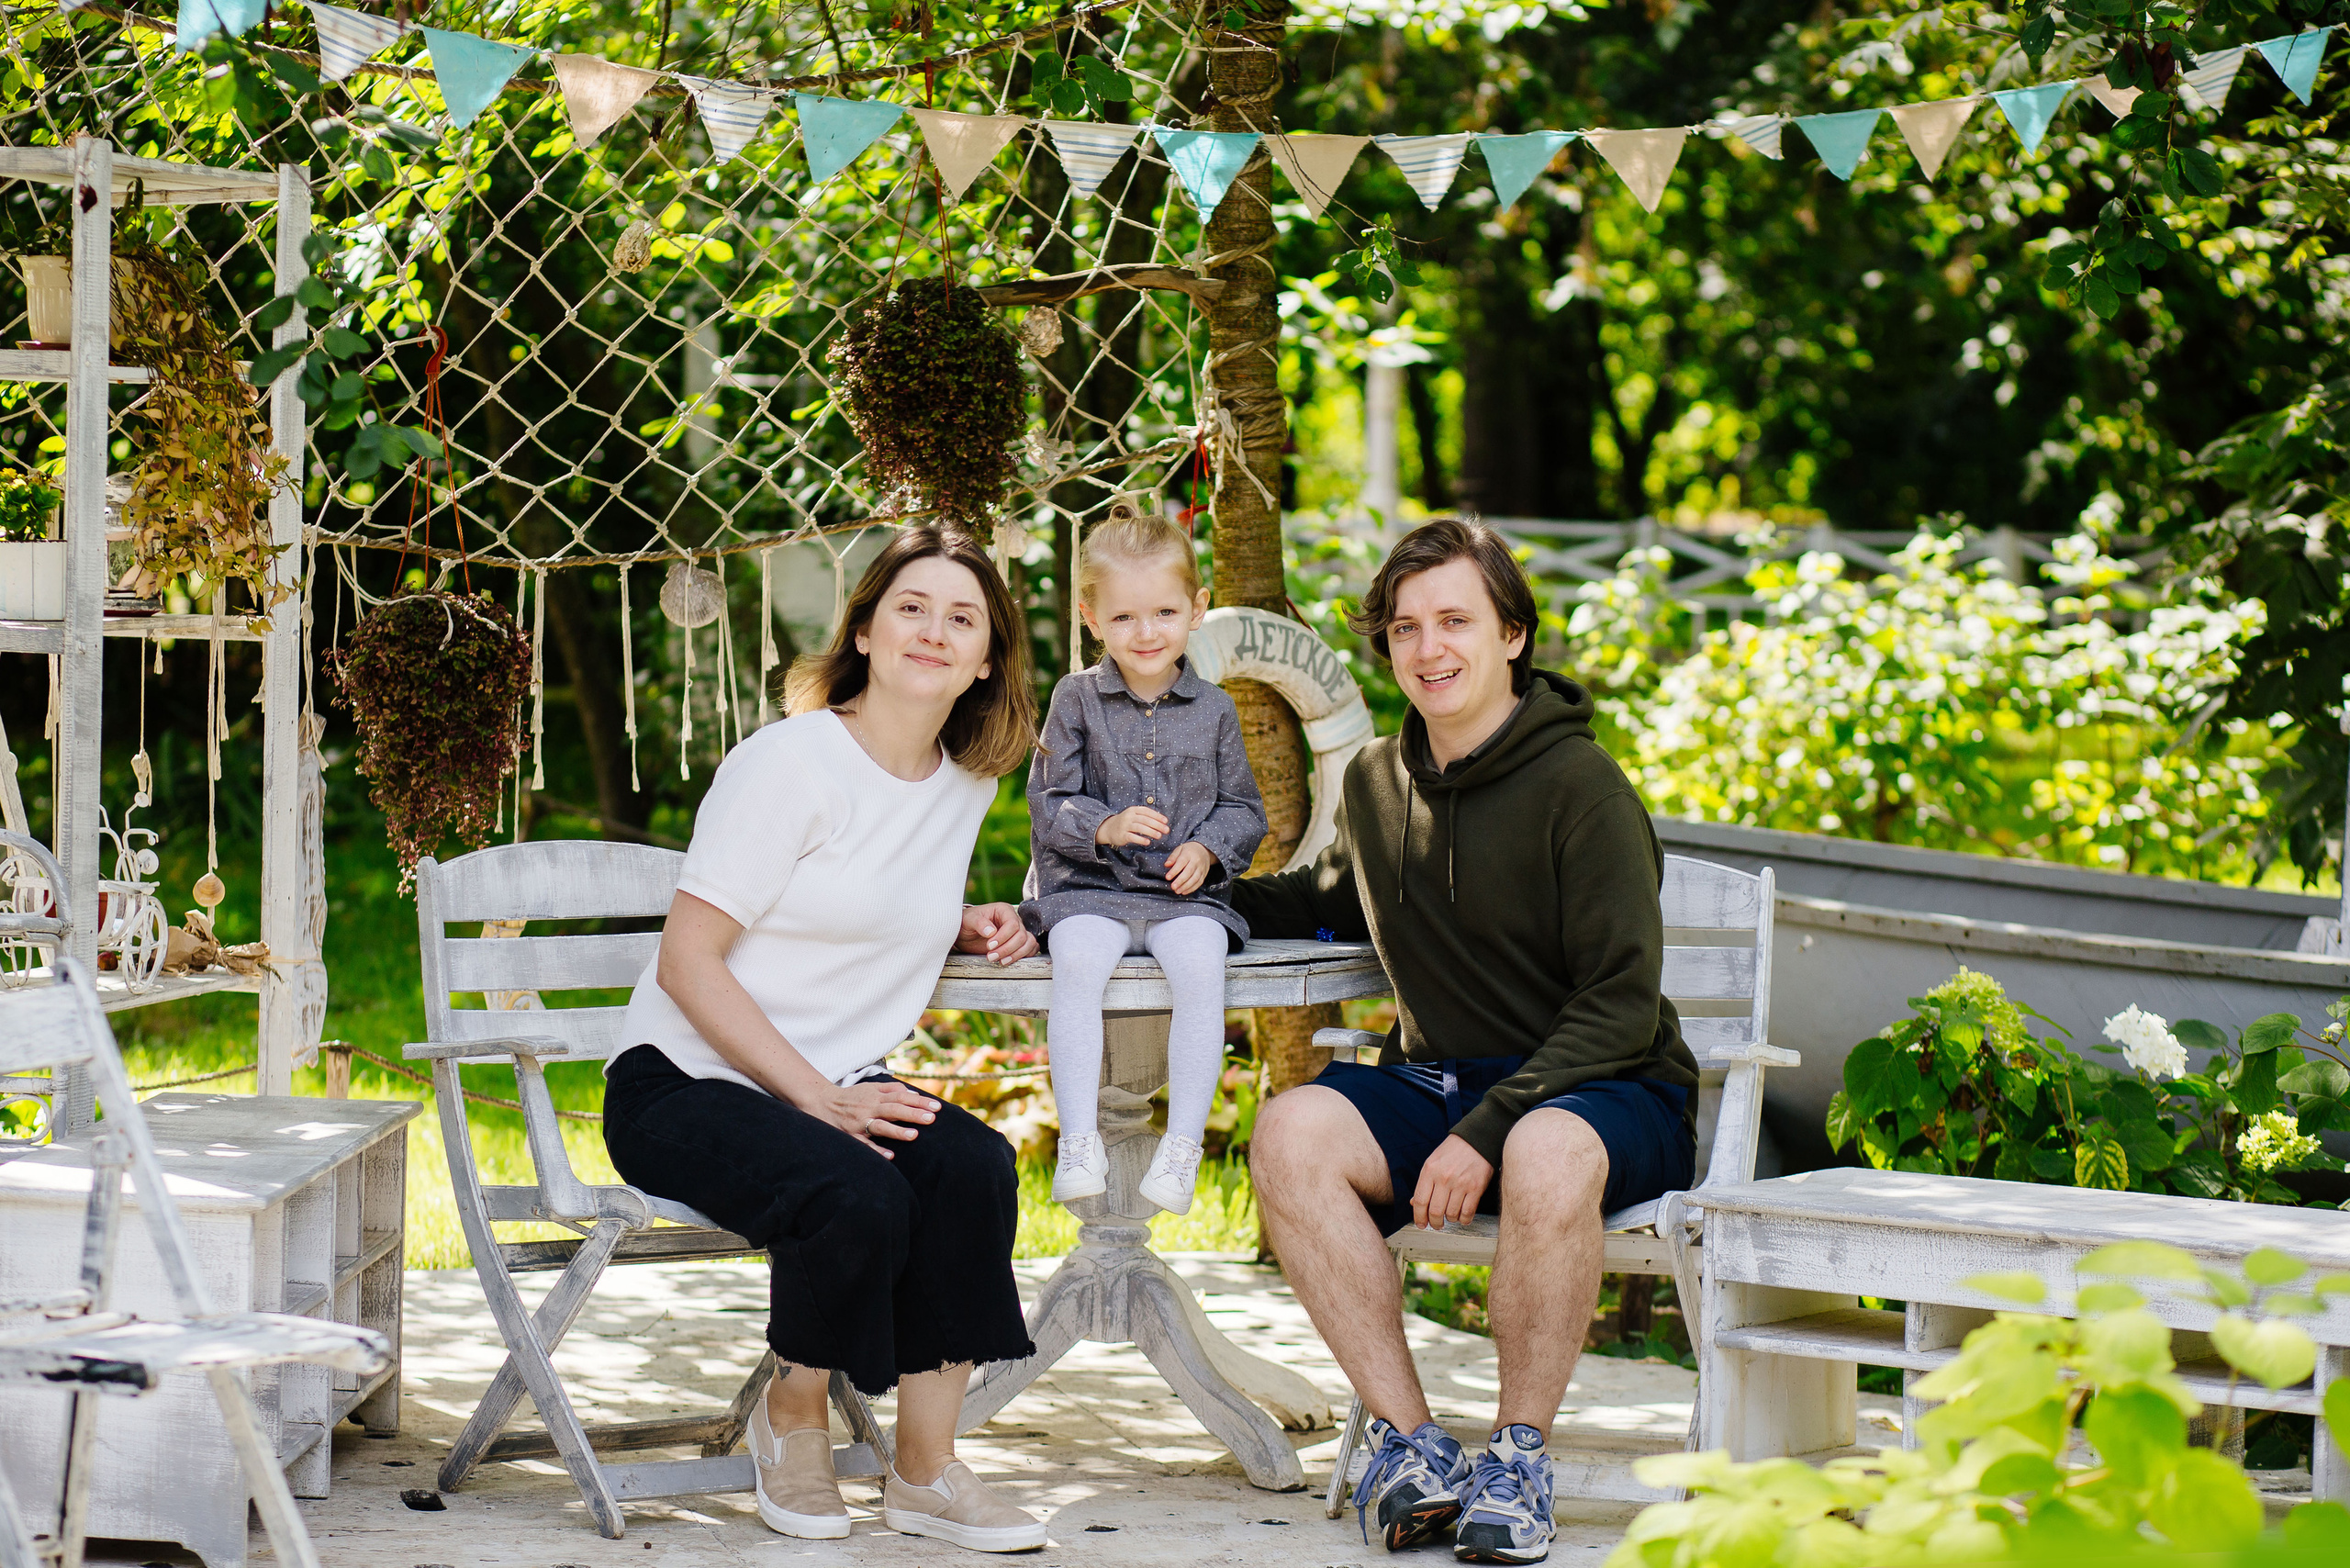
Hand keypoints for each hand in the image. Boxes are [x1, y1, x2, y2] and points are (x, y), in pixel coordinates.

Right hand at [816, 1079, 938, 1157]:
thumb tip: (913, 1094)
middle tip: (932, 1119)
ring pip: (880, 1126)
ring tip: (914, 1135)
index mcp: (876, 1096)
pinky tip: (890, 1155)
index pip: (901, 1097)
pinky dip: (876, 1150)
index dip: (919, 1102)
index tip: (937, 1107)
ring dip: (897, 1131)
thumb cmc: (850, 1097)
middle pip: (894, 1109)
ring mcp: (859, 1122)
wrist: (819, 1102)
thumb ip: (891, 1089)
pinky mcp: (850, 1135)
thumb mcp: (870, 1088)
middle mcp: (869, 1108)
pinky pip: (864, 1144)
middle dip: (913, 1114)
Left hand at [956, 902, 1036, 963]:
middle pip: (1021, 935)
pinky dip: (1024, 955)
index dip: (1003, 937)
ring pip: (1028, 943)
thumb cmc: (967, 923)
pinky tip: (1010, 960)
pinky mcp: (1018, 943)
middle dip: (1007, 949)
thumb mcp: (969, 920)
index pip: (1013, 924)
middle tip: (991, 957)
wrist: (965, 933)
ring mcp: (1018, 932)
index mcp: (1004, 910)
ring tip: (1001, 961)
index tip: (989, 946)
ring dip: (1016, 954)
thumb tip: (991, 932)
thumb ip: (979, 923)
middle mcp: (1014, 920)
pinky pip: (1031, 948)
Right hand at [1097, 805, 1169, 846]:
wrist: (1108, 828)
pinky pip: (1132, 837)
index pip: (1147, 812)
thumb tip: (1162, 821)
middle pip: (1145, 820)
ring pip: (1140, 828)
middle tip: (1166, 830)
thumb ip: (1145, 817)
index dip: (1157, 816)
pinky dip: (1141, 839)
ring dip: (1151, 832)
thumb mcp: (1134, 815)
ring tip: (1159, 836)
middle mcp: (1129, 816)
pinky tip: (1148, 842)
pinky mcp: (1122, 835)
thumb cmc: (1126, 822)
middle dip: (1157, 825)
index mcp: (1133, 810)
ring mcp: (1125, 825)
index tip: (1166, 821)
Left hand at [1164, 841, 1215, 896]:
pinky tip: (1184, 892)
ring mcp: (1201, 868)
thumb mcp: (1179, 849)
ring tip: (1177, 891)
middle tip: (1173, 887)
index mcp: (1189, 854)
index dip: (1174, 871)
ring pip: (1195, 879)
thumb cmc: (1189, 850)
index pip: (1181, 862)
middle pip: (1189, 872)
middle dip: (1180, 881)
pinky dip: (1191, 889)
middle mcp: (1196, 861)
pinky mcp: (1204, 874)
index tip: (1167, 877)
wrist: (1204, 850)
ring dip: (1185, 886)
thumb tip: (1166, 865)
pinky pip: (1199, 883)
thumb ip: (1172, 857)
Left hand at [1410, 1135, 1494, 1230]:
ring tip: (1451, 1217)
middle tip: (1436, 1225)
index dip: (1419, 1217)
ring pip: (1451, 1214)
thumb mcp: (1432, 1162)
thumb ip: (1424, 1183)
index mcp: (1430, 1171)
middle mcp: (1444, 1178)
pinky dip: (1464, 1219)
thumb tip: (1414, 1203)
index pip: (1420, 1201)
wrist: (1476, 1140)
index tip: (1421, 1224)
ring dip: (1450, 1220)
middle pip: (1435, 1211)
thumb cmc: (1452, 1151)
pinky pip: (1467, 1212)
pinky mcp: (1476, 1188)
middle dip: (1434, 1223)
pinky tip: (1462, 1217)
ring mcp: (1460, 1184)